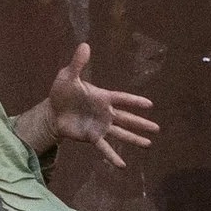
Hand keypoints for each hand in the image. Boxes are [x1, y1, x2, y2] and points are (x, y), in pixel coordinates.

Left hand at [44, 43, 159, 167]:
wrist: (52, 112)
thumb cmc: (62, 92)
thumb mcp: (68, 76)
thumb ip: (78, 63)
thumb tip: (85, 45)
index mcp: (103, 97)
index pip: (123, 99)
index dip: (135, 102)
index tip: (150, 105)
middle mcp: (105, 113)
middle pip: (127, 119)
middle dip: (141, 124)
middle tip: (158, 128)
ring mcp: (100, 126)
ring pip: (121, 134)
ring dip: (134, 139)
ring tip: (149, 145)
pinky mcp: (92, 137)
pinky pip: (104, 148)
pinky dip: (113, 157)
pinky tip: (123, 165)